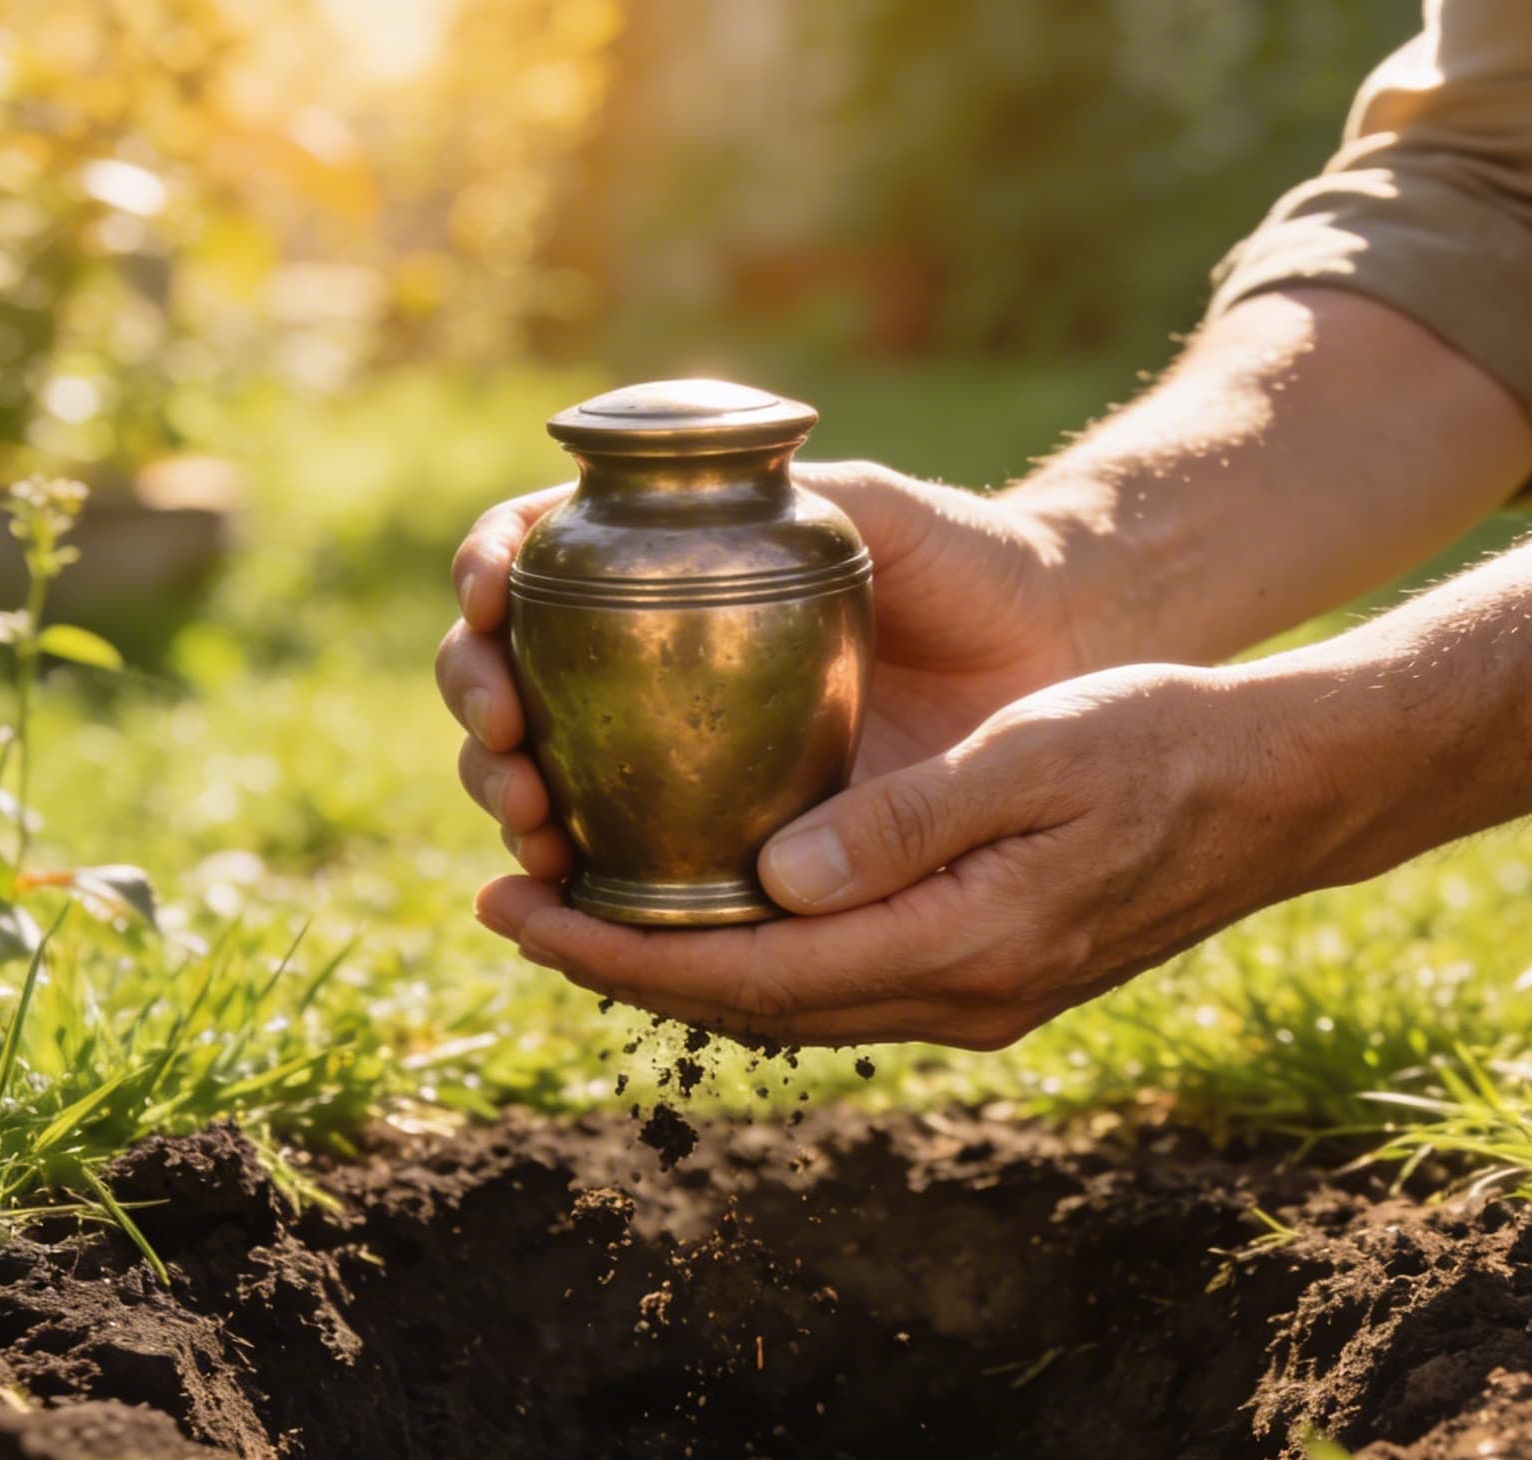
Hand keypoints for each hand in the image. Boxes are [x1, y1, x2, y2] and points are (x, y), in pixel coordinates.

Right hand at [433, 464, 1087, 879]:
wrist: (1051, 660)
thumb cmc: (970, 563)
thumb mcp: (880, 507)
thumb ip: (795, 489)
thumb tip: (680, 498)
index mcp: (658, 567)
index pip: (529, 556)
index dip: (486, 571)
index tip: (490, 597)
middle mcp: (646, 665)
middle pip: (508, 678)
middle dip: (480, 707)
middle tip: (508, 734)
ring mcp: (677, 756)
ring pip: (548, 780)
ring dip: (510, 801)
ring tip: (534, 826)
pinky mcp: (729, 841)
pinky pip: (629, 868)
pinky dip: (581, 887)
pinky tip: (568, 899)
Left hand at [470, 663, 1345, 1048]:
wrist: (1278, 792)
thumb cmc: (1163, 747)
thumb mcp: (1036, 761)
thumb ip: (907, 825)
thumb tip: (770, 881)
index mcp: (963, 950)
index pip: (750, 976)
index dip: (618, 952)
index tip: (516, 906)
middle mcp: (962, 997)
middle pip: (753, 1005)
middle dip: (623, 964)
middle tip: (511, 902)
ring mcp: (980, 994)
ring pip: (794, 998)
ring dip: (683, 963)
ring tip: (582, 907)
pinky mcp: (993, 969)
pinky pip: (843, 977)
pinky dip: (759, 951)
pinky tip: (715, 901)